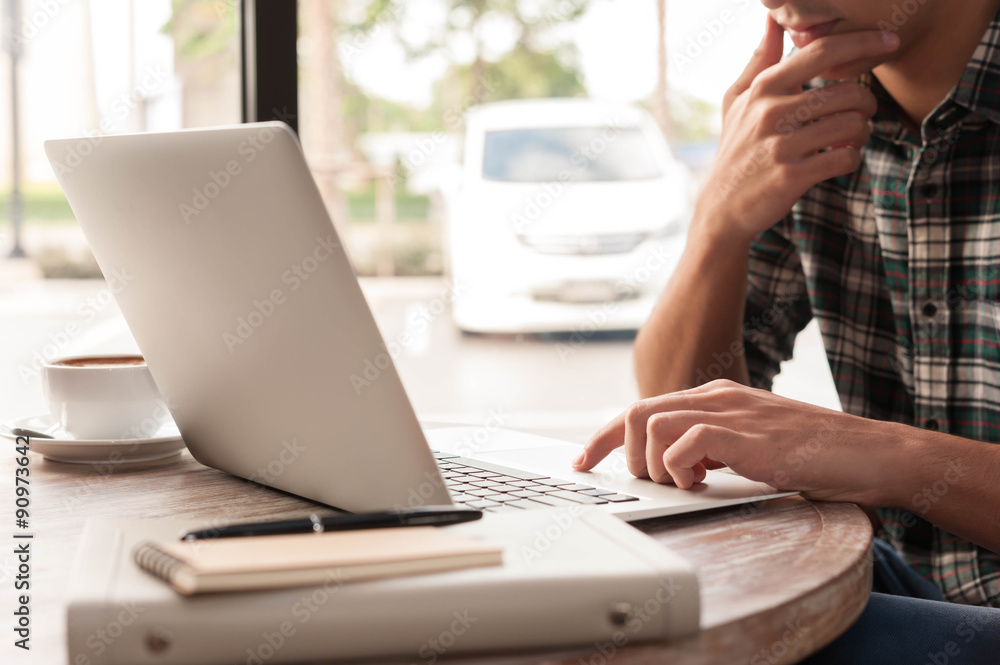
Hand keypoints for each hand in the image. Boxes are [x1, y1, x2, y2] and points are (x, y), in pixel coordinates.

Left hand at [572, 379, 901, 505]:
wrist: (870, 453)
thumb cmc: (814, 454)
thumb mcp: (749, 445)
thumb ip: (711, 448)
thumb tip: (673, 467)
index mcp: (714, 396)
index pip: (642, 408)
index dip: (604, 436)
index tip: (584, 461)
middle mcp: (716, 396)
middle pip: (635, 411)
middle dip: (620, 453)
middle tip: (645, 483)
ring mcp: (732, 411)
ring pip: (652, 423)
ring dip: (654, 465)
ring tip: (684, 485)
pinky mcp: (748, 434)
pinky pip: (687, 441)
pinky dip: (680, 468)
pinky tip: (703, 484)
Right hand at [695, 17, 898, 243]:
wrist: (721, 207)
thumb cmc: (735, 148)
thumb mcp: (737, 100)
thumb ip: (760, 59)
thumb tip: (771, 17)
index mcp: (763, 88)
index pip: (821, 52)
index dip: (862, 43)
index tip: (890, 41)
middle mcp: (770, 113)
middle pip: (848, 92)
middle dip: (866, 102)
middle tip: (861, 113)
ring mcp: (780, 146)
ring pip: (851, 125)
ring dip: (862, 133)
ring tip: (851, 138)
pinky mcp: (791, 177)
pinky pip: (844, 159)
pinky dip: (851, 159)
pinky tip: (840, 160)